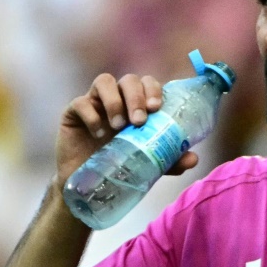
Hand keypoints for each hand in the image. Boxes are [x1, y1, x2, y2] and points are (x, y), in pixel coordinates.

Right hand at [54, 73, 198, 186]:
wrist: (89, 187)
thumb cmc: (121, 167)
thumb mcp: (149, 163)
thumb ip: (170, 159)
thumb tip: (193, 159)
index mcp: (137, 104)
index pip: (148, 83)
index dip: (153, 90)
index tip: (156, 108)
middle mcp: (118, 98)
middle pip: (129, 79)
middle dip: (136, 96)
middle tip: (139, 121)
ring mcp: (95, 103)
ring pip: (104, 81)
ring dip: (114, 101)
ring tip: (118, 127)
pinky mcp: (73, 112)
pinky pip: (80, 102)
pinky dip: (91, 115)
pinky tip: (98, 132)